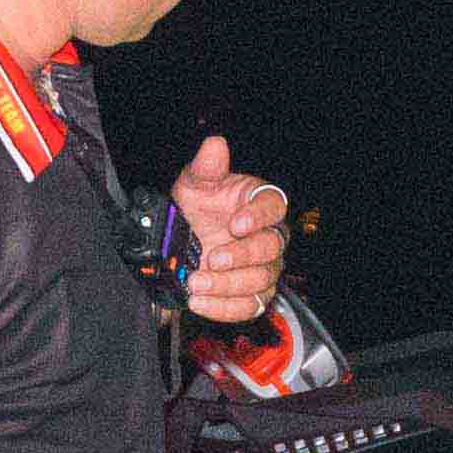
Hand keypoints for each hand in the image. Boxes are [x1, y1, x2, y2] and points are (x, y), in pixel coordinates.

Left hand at [163, 132, 290, 327]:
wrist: (178, 245)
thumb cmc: (195, 209)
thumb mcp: (193, 185)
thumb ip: (206, 167)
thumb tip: (215, 144)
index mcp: (259, 204)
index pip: (274, 207)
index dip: (258, 216)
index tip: (235, 223)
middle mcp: (268, 237)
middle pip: (271, 248)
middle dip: (241, 255)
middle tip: (213, 258)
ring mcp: (263, 269)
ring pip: (259, 281)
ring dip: (227, 284)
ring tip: (196, 282)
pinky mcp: (251, 296)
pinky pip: (247, 307)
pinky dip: (223, 308)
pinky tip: (199, 301)